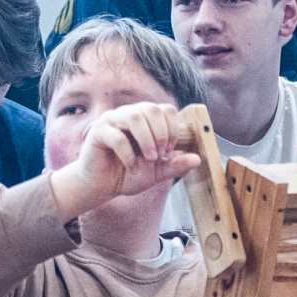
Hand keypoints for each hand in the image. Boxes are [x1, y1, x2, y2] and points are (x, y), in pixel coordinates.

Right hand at [49, 101, 199, 217]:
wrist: (102, 187)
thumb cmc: (128, 175)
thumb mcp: (157, 172)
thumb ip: (175, 165)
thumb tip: (198, 159)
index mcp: (146, 119)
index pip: (166, 109)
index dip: (172, 128)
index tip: (170, 151)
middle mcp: (129, 114)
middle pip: (152, 109)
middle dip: (161, 133)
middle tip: (160, 155)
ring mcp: (113, 120)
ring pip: (135, 117)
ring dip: (147, 139)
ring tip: (150, 158)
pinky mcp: (98, 131)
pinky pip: (117, 136)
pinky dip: (129, 153)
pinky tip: (131, 166)